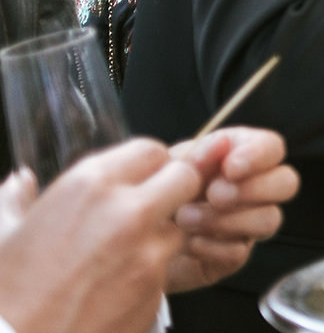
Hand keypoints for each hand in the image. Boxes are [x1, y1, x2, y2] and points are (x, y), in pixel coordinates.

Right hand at [0, 138, 199, 332]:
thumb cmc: (7, 293)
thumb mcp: (2, 235)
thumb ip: (16, 200)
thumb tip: (21, 180)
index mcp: (89, 186)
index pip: (152, 150)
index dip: (149, 166)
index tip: (139, 180)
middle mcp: (126, 212)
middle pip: (185, 178)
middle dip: (174, 190)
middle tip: (151, 209)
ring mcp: (147, 254)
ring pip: (180, 228)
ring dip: (161, 237)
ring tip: (119, 258)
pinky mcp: (157, 292)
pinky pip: (166, 271)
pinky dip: (149, 277)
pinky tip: (114, 289)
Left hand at [165, 127, 299, 292]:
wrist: (127, 236)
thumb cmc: (149, 194)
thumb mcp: (169, 167)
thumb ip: (199, 155)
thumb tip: (223, 143)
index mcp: (239, 157)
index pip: (273, 147)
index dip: (259, 156)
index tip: (230, 167)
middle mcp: (252, 189)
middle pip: (286, 182)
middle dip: (252, 189)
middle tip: (214, 194)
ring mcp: (246, 224)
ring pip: (270, 219)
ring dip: (228, 219)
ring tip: (187, 219)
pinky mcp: (232, 256)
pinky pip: (240, 252)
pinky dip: (212, 247)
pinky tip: (187, 243)